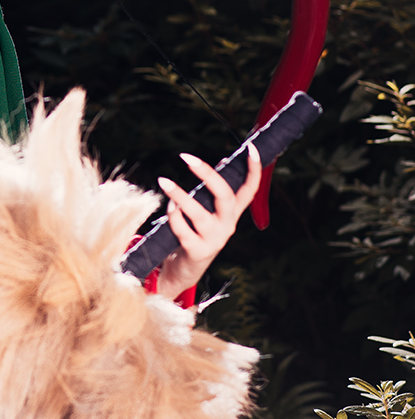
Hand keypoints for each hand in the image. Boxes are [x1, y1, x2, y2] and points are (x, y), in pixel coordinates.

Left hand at [154, 143, 260, 302]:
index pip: (250, 190)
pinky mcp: (197, 251)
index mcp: (232, 214)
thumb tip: (222, 162)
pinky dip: (173, 216)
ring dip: (180, 196)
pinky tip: (168, 207)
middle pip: (225, 197)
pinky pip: (183, 229)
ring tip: (163, 181)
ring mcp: (214, 240)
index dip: (254, 171)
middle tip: (185, 157)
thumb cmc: (194, 233)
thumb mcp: (208, 212)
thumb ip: (214, 192)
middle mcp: (227, 226)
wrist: (185, 269)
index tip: (252, 149)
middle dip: (207, 175)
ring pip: (199, 214)